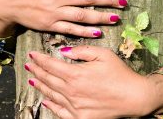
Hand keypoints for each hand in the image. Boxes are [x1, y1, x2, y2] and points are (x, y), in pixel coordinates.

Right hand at [0, 0, 126, 36]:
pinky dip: (85, 31)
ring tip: (116, 18)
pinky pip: (71, 29)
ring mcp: (55, 12)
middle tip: (124, 2)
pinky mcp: (51, 25)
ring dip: (101, 17)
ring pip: (83, 15)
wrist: (6, 3)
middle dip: (109, 0)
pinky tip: (98, 32)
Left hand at [25, 46, 162, 118]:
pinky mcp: (80, 117)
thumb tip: (64, 51)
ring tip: (32, 79)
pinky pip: (60, 111)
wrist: (134, 97)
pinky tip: (45, 100)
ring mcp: (74, 106)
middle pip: (48, 79)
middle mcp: (71, 91)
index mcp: (75, 74)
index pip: (50, 65)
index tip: (32, 54)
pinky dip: (50, 105)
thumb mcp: (103, 54)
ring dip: (40, 86)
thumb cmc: (120, 74)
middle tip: (28, 65)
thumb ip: (81, 51)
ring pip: (51, 94)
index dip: (39, 59)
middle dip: (36, 71)